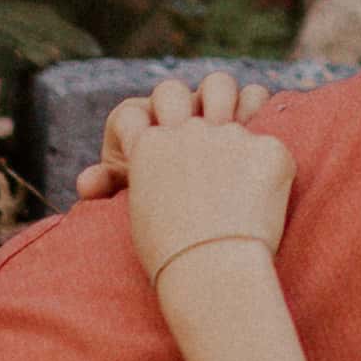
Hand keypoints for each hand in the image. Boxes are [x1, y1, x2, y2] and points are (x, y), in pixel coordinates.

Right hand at [105, 75, 295, 271]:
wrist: (209, 271)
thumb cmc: (166, 255)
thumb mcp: (135, 214)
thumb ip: (124, 183)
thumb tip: (88, 180)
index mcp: (149, 144)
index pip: (150, 104)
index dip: (158, 115)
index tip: (169, 128)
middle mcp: (188, 129)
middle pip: (195, 88)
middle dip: (203, 99)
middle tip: (212, 119)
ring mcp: (231, 135)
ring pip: (245, 99)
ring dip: (245, 110)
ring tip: (247, 136)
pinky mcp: (268, 149)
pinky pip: (272, 146)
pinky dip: (270, 165)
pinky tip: (268, 188)